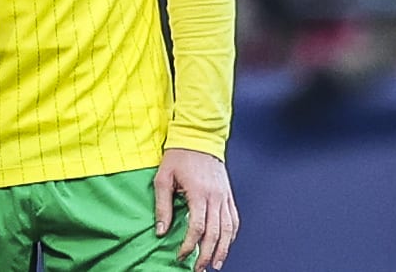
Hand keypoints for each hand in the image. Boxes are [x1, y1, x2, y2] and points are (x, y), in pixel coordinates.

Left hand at [155, 148, 238, 269]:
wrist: (198, 137)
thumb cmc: (179, 155)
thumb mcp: (163, 178)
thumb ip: (163, 206)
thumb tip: (161, 230)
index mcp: (199, 193)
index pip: (197, 227)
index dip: (190, 245)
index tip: (181, 255)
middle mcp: (215, 196)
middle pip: (215, 233)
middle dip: (206, 254)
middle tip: (198, 268)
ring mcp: (224, 196)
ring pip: (228, 229)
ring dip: (223, 249)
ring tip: (214, 263)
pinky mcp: (228, 194)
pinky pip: (234, 219)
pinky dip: (231, 235)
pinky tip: (226, 244)